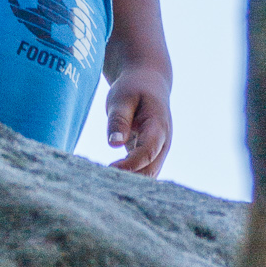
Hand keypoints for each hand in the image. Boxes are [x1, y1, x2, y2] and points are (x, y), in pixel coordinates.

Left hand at [105, 61, 171, 176]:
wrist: (148, 84)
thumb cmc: (133, 89)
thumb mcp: (121, 98)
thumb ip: (119, 120)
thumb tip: (114, 144)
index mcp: (158, 126)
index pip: (148, 151)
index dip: (131, 164)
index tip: (110, 169)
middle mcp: (163, 143)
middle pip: (150, 170)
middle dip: (129, 179)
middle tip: (101, 181)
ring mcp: (159, 151)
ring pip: (147, 176)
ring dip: (129, 182)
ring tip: (103, 182)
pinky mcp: (150, 156)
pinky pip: (142, 173)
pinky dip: (128, 178)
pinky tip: (109, 179)